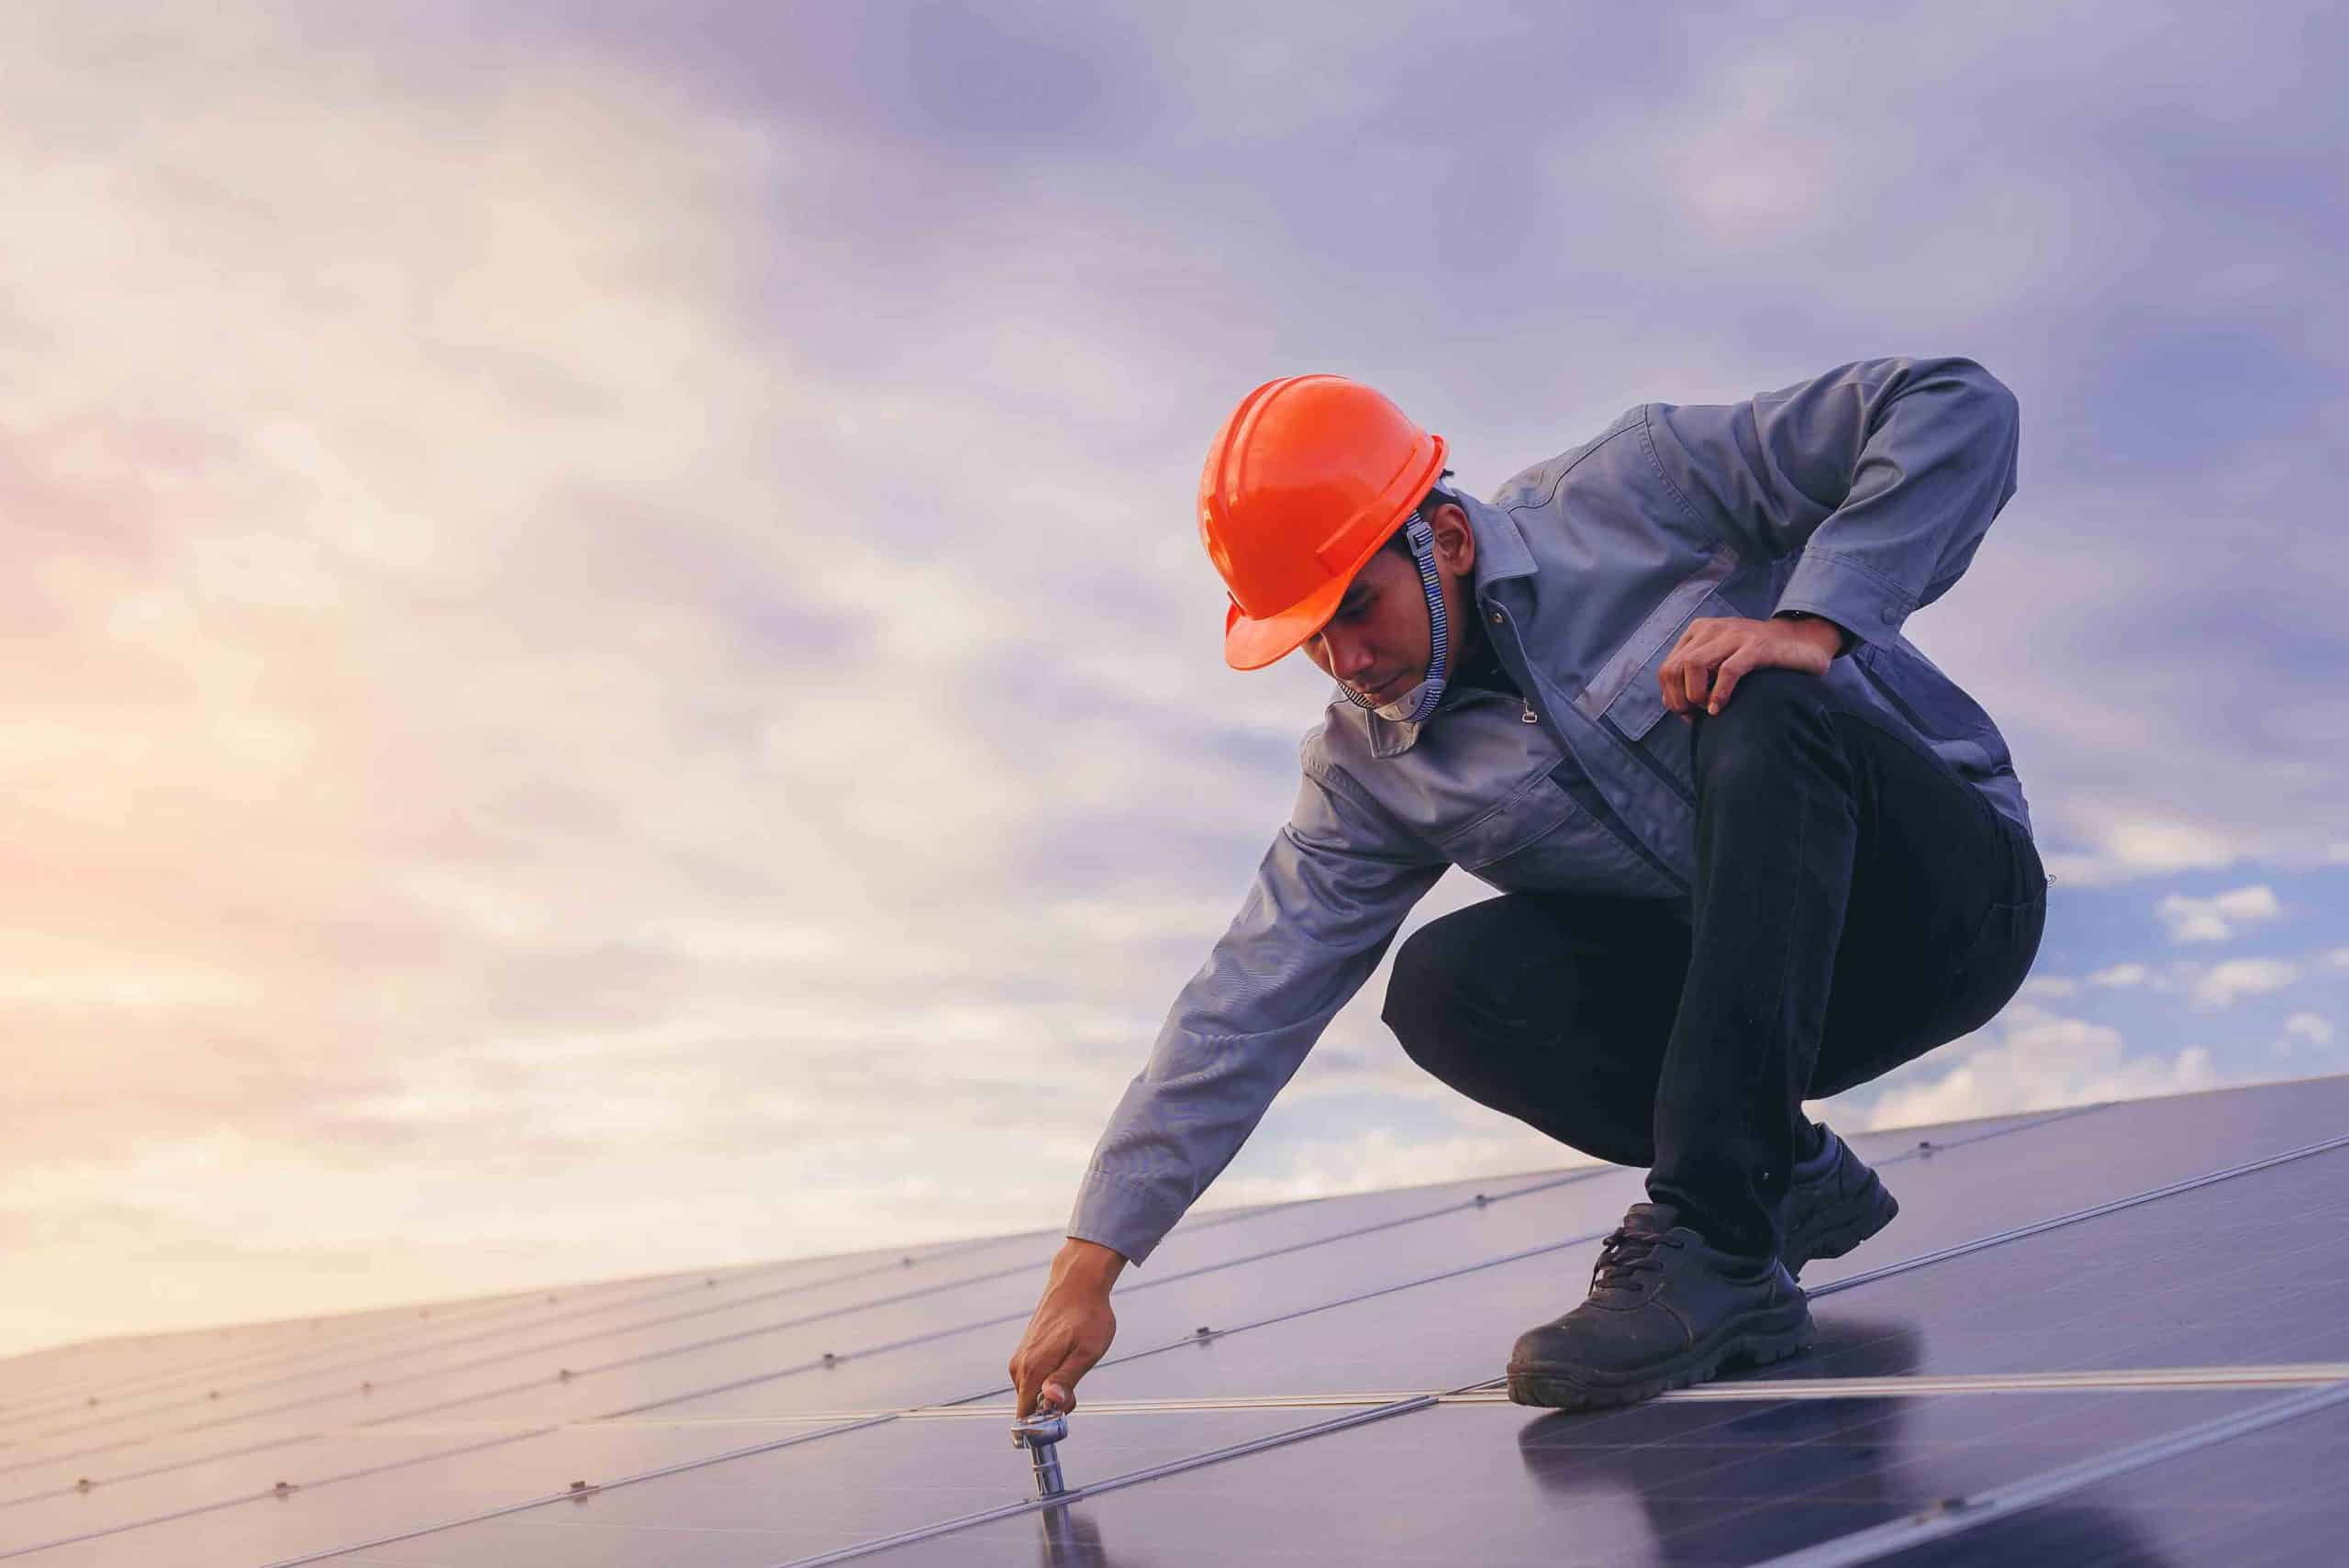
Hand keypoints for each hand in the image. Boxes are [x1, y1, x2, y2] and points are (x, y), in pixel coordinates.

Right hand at [1008, 1238, 1125, 1417]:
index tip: (1065, 1415)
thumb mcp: (1087, 1352)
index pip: (1026, 1418)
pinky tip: (1066, 1359)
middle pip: (1030, 1407)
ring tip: (1074, 1367)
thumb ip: (1067, 1380)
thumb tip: (1050, 1402)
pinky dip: (1049, 1378)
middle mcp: (1019, 1365)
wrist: (1078, 1282)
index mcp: (1032, 1369)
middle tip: (1076, 1387)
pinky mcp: (1025, 1351)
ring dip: (1052, 1391)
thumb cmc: (1087, 1316)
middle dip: (1052, 1407)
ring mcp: (1020, 1357)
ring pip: (1033, 1392)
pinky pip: (1033, 1378)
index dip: (1045, 1425)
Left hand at [1659, 614, 1841, 720]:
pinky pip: (1727, 671)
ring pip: (1693, 665)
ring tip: (1707, 710)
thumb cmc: (1758, 657)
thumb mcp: (1720, 660)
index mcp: (1699, 631)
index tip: (1687, 714)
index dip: (1671, 697)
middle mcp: (1712, 629)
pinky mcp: (1757, 647)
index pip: (1667, 668)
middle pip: (1675, 668)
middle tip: (1694, 716)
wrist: (1801, 640)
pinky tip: (1719, 709)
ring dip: (1694, 695)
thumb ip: (1695, 676)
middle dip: (1679, 699)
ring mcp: (1734, 636)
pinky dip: (1718, 694)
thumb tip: (1669, 702)